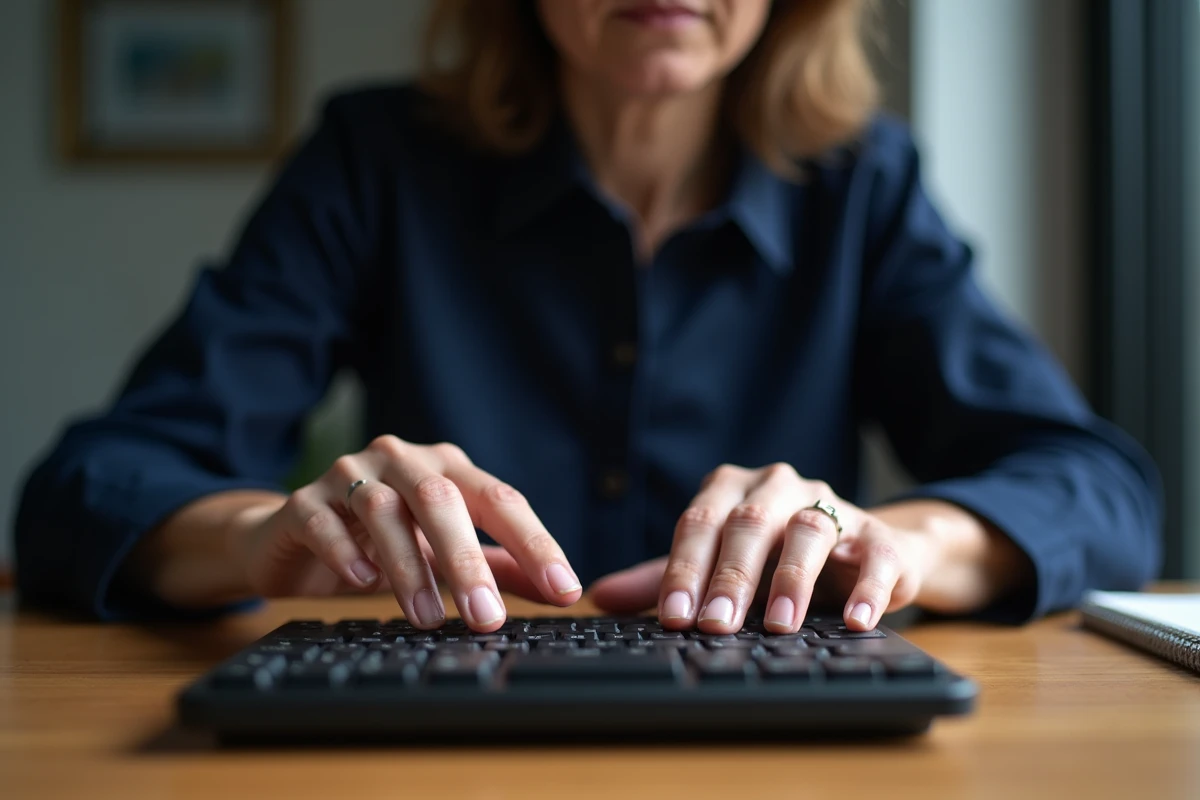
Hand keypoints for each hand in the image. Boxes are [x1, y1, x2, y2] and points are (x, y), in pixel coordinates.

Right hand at [235, 436, 581, 629]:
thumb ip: (502, 567)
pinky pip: (322, 519)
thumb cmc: (383, 543)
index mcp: (447, 468)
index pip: (500, 499)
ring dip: (408, 565)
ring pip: (382, 509)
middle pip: (441, 499)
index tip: (565, 589)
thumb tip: (562, 591)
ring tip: (428, 616)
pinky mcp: (303, 501)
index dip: (535, 543)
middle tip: (487, 616)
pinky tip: (361, 581)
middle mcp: (402, 460)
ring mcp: (349, 474)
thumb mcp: (446, 553)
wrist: (296, 538)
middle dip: (468, 559)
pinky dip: (344, 549)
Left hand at [589, 463, 942, 632]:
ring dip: (792, 578)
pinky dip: (866, 587)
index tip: (673, 615)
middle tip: (714, 625)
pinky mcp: (879, 536)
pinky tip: (855, 619)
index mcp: (732, 490)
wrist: (862, 550)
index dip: (685, 569)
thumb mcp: (716, 566)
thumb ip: (662, 580)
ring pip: (809, 530)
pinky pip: (875, 555)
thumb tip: (599, 598)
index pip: (700, 523)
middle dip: (730, 578)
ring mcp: (832, 506)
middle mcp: (779, 488)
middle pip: (749, 524)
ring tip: (779, 623)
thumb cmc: (773, 559)